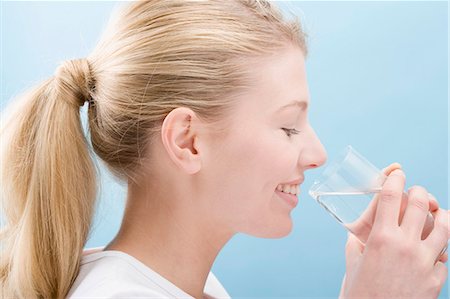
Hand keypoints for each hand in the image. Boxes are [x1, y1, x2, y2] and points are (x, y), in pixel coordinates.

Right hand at [339, 168, 448, 298]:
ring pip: (444, 225)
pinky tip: (432, 250)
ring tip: (436, 212)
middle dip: (419, 191)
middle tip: (416, 192)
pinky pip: (444, 256)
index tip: (398, 173)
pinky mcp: (436, 279)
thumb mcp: (353, 261)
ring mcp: (425, 262)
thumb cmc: (359, 292)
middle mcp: (405, 245)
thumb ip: (358, 241)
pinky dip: (439, 249)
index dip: (395, 179)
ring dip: (440, 214)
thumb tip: (361, 230)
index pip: (392, 196)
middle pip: (420, 203)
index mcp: (380, 238)